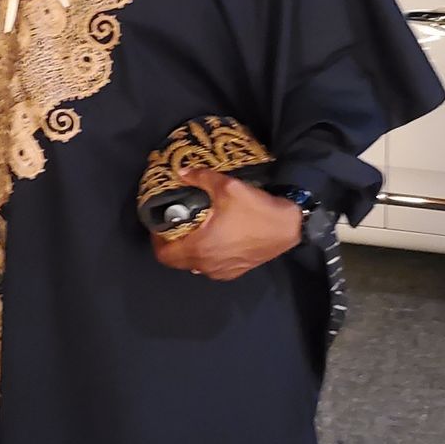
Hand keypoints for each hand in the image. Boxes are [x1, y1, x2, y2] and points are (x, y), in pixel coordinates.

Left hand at [152, 167, 302, 281]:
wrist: (289, 227)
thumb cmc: (256, 209)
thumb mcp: (227, 187)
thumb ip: (200, 178)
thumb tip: (181, 172)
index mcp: (200, 247)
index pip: (164, 255)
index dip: (156, 241)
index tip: (160, 226)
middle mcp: (207, 265)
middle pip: (177, 261)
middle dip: (171, 245)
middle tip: (175, 226)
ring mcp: (222, 271)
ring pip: (194, 265)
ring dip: (189, 251)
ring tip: (193, 231)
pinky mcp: (235, 272)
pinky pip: (211, 267)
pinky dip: (206, 256)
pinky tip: (214, 239)